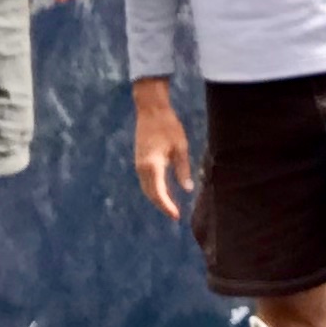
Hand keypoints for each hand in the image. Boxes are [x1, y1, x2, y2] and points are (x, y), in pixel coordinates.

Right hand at [133, 77, 193, 220]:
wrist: (150, 109)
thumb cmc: (168, 126)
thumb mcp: (180, 147)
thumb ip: (182, 169)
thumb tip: (187, 189)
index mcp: (152, 165)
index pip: (158, 193)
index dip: (167, 206)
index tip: (176, 216)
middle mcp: (142, 167)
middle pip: (150, 193)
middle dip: (162, 205)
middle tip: (175, 215)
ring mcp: (138, 163)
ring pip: (146, 188)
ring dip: (157, 198)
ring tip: (171, 207)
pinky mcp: (139, 160)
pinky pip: (146, 180)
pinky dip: (154, 188)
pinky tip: (165, 191)